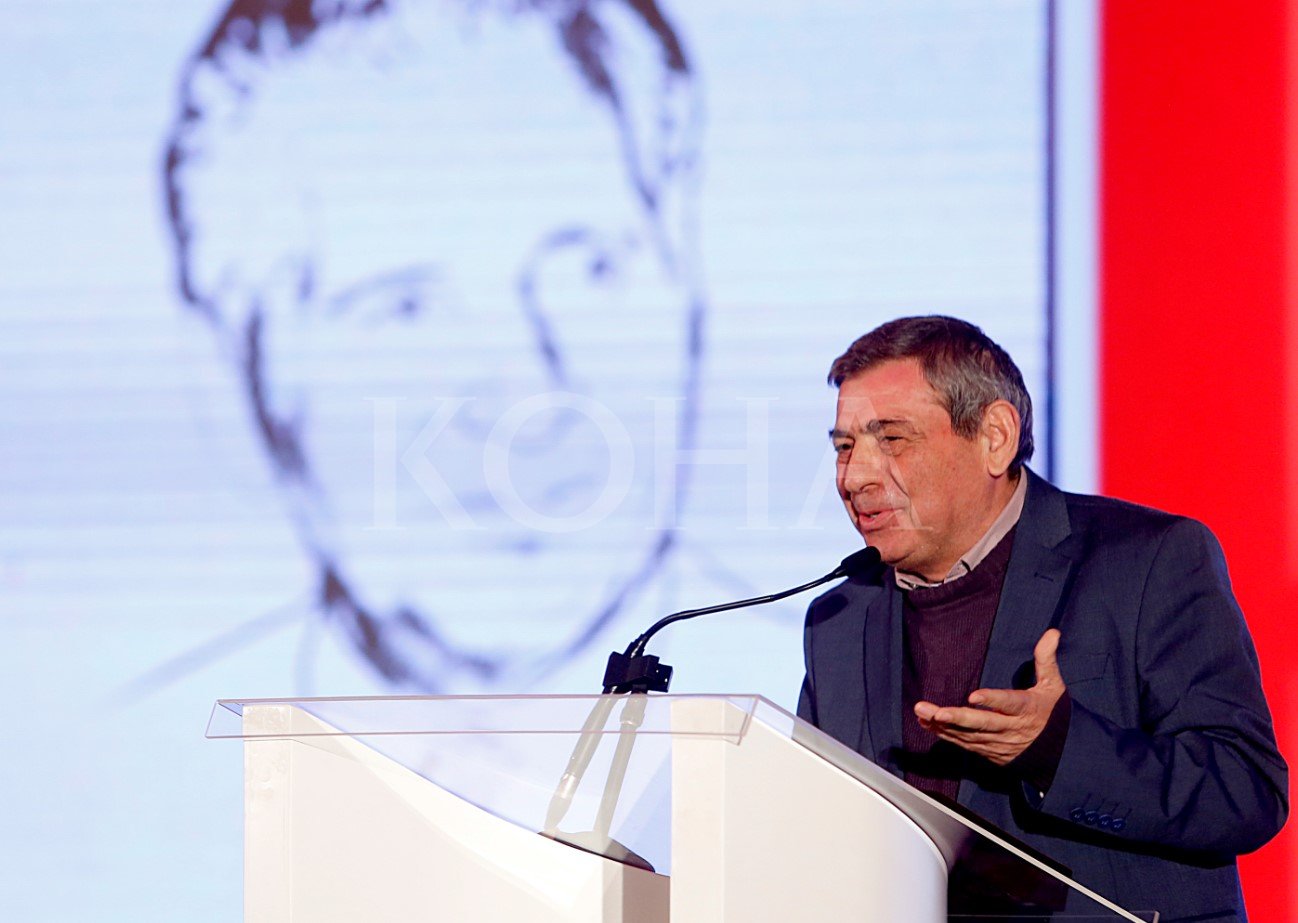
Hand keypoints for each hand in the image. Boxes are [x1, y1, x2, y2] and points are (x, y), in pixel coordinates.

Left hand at [913, 628, 1065, 765]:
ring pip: (969, 735)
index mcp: (1027, 709)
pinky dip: (946, 735)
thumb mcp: (1054, 685)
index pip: (1009, 703)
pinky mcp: (990, 752)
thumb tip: (1052, 632)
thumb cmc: (1054, 713)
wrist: (1061, 753)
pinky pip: (965, 744)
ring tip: (922, 712)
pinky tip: (927, 723)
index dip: (992, 700)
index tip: (973, 696)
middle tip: (935, 711)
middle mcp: (1011, 728)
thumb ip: (1046, 659)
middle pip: (983, 724)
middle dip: (957, 718)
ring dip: (944, 725)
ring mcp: (999, 742)